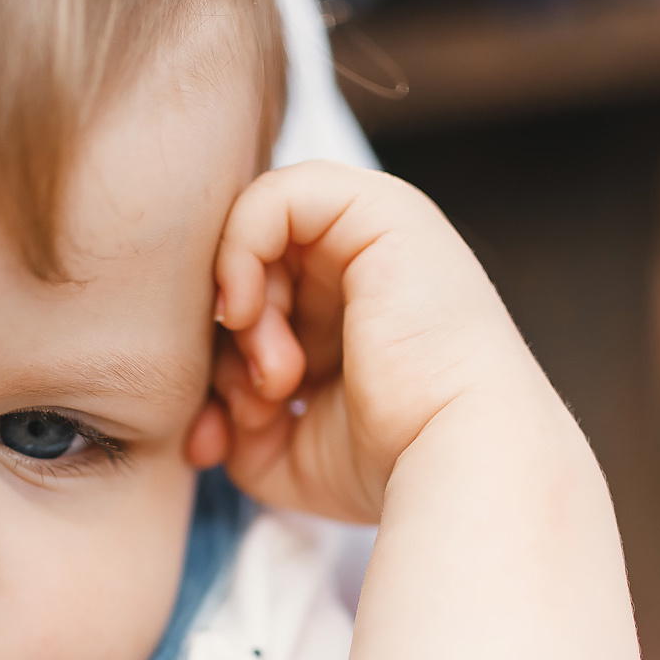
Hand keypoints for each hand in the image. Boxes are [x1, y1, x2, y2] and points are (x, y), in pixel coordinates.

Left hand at [196, 162, 548, 524]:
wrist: (460, 457)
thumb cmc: (390, 462)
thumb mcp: (285, 450)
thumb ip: (234, 419)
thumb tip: (199, 421)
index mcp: (347, 313)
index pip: (249, 307)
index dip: (220, 364)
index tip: (227, 431)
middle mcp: (361, 264)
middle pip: (245, 275)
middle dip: (228, 348)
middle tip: (257, 405)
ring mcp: (373, 230)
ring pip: (253, 239)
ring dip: (241, 316)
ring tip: (277, 381)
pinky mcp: (377, 209)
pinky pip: (272, 196)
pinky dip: (238, 253)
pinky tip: (247, 314)